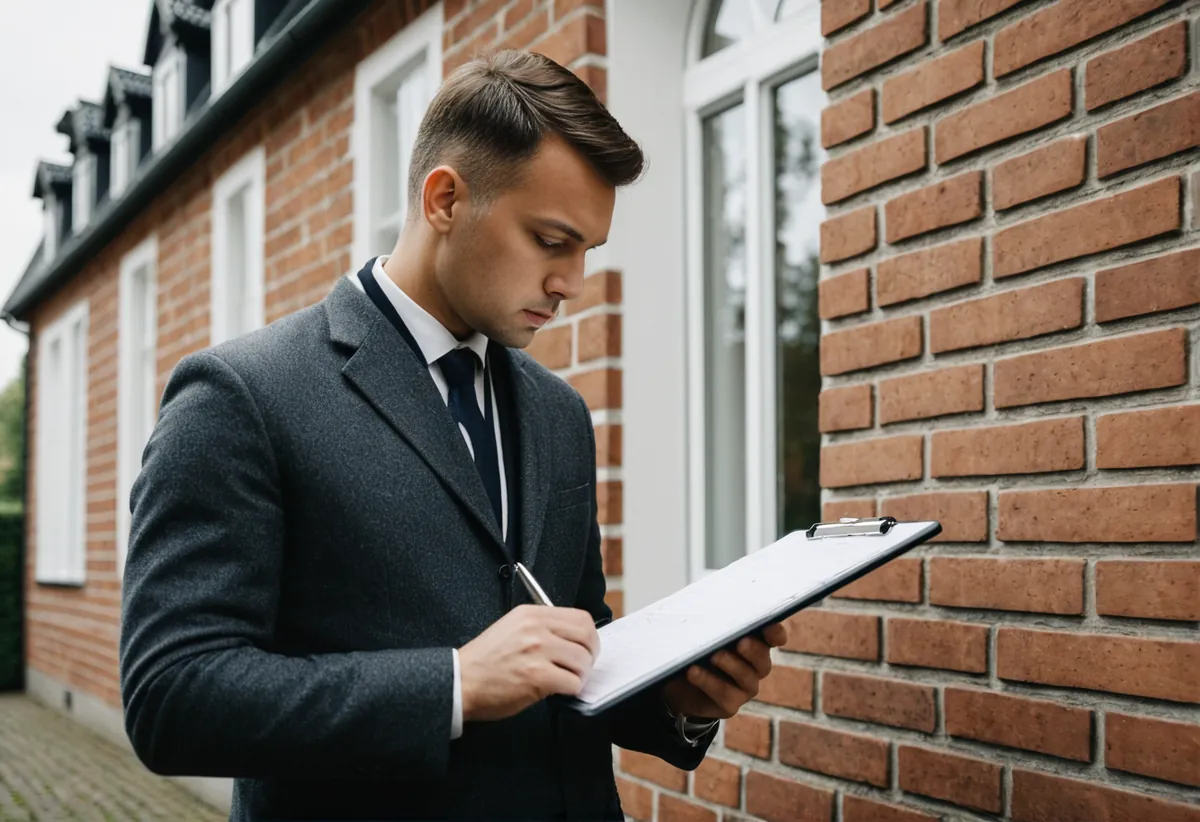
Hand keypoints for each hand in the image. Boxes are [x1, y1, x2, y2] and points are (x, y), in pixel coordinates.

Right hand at [457, 605, 599, 722]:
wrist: (460, 681)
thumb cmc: (485, 662)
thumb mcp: (512, 629)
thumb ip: (541, 628)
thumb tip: (572, 640)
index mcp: (531, 614)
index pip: (580, 618)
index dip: (589, 636)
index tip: (586, 648)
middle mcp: (536, 628)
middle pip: (587, 637)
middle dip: (590, 656)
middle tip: (581, 668)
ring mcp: (537, 651)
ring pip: (582, 661)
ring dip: (579, 675)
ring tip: (565, 681)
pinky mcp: (537, 676)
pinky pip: (572, 683)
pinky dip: (570, 690)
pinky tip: (557, 691)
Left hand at [660, 622, 788, 719]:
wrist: (678, 686)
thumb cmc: (696, 652)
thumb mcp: (703, 636)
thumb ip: (713, 626)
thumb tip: (709, 612)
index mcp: (754, 645)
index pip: (774, 638)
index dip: (775, 633)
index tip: (769, 625)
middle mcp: (755, 667)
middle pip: (763, 660)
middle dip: (753, 650)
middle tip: (740, 642)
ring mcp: (745, 688)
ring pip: (746, 677)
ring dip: (730, 665)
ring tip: (713, 656)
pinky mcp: (730, 704)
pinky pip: (724, 694)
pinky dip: (708, 681)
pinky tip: (693, 672)